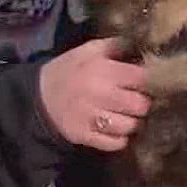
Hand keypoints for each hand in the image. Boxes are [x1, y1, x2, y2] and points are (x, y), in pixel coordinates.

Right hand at [38, 37, 150, 151]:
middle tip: (136, 102)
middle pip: (141, 105)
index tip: (144, 84)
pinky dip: (119, 138)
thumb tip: (143, 43)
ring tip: (126, 116)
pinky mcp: (84, 135)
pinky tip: (115, 129)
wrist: (38, 96)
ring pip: (130, 126)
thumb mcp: (88, 50)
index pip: (142, 78)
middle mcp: (100, 94)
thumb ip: (115, 46)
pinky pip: (115, 143)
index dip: (148, 81)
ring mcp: (92, 117)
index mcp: (103, 70)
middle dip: (142, 104)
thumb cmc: (69, 71)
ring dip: (132, 122)